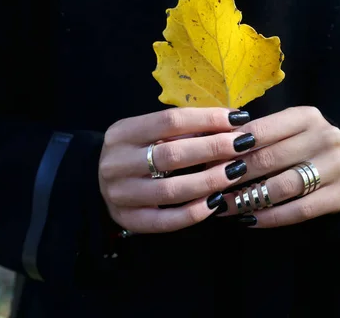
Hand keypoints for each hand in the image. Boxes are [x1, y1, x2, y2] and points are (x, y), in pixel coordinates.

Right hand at [99, 108, 254, 232]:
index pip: (170, 121)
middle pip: (172, 154)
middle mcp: (116, 163)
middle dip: (213, 148)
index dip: (207, 119)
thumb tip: (229, 122)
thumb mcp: (146, 131)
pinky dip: (194, 212)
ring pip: (171, 190)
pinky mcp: (129, 220)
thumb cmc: (135, 150)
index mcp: (122, 133)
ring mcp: (120, 195)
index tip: (237, 119)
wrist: (97, 179)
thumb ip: (179, 128)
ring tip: (236, 172)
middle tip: (243, 145)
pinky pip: (166, 221)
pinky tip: (216, 201)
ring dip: (209, 181)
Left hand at [219, 107, 339, 227]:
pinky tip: (248, 219)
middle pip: (269, 159)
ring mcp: (337, 167)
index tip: (208, 161)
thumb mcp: (285, 131)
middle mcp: (325, 138)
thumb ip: (256, 135)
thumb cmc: (302, 145)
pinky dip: (270, 217)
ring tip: (224, 206)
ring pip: (283, 186)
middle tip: (210, 185)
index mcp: (306, 116)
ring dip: (248, 198)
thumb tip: (213, 146)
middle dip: (234, 174)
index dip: (231, 147)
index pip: (261, 131)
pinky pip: (299, 210)